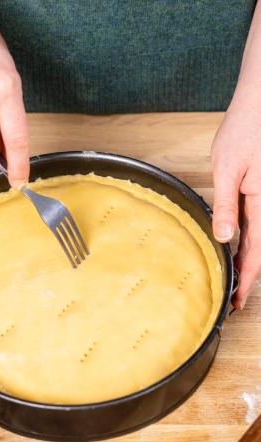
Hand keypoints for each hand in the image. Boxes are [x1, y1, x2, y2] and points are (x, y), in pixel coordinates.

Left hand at [211, 85, 260, 309]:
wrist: (260, 105)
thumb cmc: (246, 130)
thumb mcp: (228, 168)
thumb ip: (227, 205)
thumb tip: (222, 238)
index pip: (257, 251)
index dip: (248, 278)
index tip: (238, 300)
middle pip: (260, 249)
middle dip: (249, 275)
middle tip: (235, 297)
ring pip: (259, 238)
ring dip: (248, 259)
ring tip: (235, 278)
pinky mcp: (260, 191)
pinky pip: (256, 222)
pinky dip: (247, 240)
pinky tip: (235, 245)